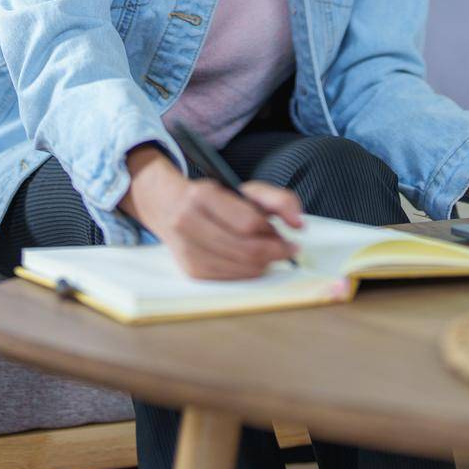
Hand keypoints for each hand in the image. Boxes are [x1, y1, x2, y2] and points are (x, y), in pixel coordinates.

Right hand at [119, 144, 304, 278]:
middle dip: (275, 253)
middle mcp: (189, 223)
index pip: (248, 223)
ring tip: (270, 254)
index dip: (274, 232)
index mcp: (203, 197)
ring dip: (264, 264)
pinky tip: (252, 262)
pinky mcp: (190, 270)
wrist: (168, 205)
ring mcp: (187, 250)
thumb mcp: (245, 189)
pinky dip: (248, 272)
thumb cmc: (214, 197)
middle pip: (246, 250)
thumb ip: (279, 199)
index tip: (290, 235)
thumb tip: (300, 224)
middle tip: (287, 250)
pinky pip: (230, 279)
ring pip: (240, 268)